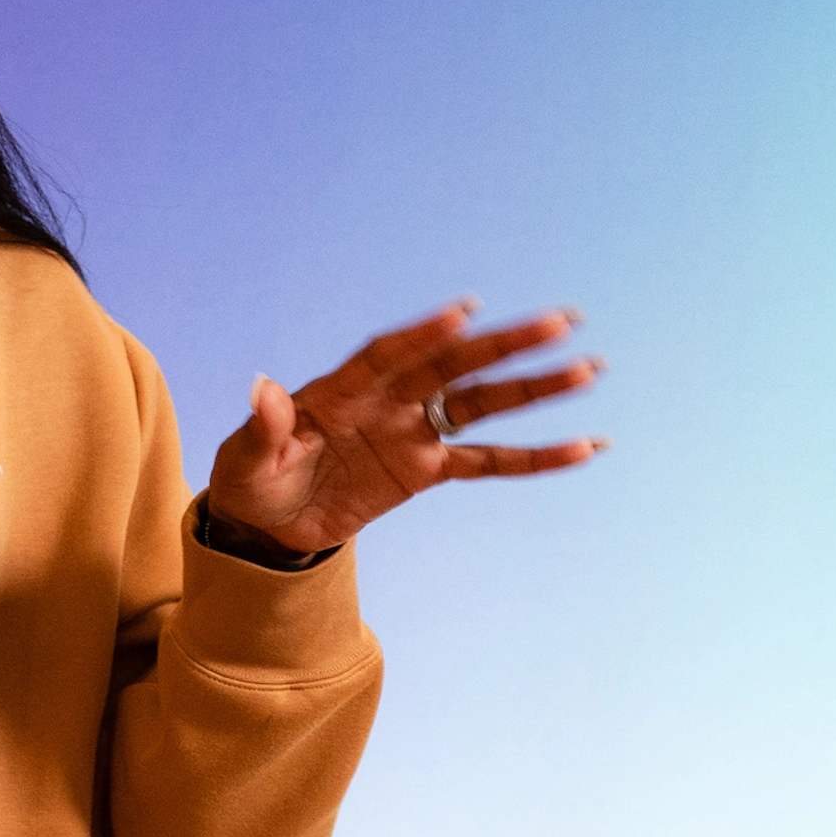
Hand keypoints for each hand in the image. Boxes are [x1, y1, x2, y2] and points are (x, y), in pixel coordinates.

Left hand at [206, 300, 606, 554]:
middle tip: (562, 322)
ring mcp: (411, 432)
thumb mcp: (245, 461)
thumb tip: (261, 387)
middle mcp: (385, 401)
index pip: (387, 354)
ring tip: (590, 369)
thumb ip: (264, 428)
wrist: (267, 524)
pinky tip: (584, 447)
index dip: (423, 335)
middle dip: (504, 345)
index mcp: (339, 391)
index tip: (465, 312)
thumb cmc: (250, 481)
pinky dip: (534, 458)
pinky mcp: (427, 468)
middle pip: (452, 365)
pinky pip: (488, 461)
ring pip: (481, 404)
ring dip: (534, 389)